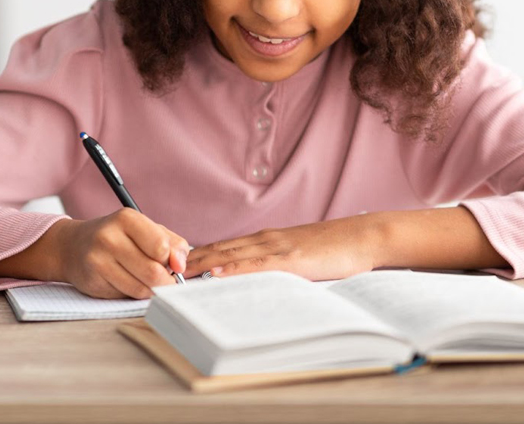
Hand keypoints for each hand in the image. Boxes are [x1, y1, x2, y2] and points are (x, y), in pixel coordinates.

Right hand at [53, 208, 189, 298]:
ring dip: (150, 289)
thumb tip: (181, 265)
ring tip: (145, 280)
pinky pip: (125, 296)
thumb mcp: (146, 230)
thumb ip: (172, 244)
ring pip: (141, 288)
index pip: (161, 247)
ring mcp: (98, 260)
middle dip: (165, 280)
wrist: (73, 246)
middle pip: (153, 271)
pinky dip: (133, 293)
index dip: (172, 261)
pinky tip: (127, 282)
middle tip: (165, 279)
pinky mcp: (92, 281)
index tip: (172, 264)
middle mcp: (109, 237)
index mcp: (126, 218)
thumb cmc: (118, 237)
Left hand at [183, 215, 382, 281]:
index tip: (172, 266)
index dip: (196, 257)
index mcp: (266, 241)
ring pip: (231, 256)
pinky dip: (232, 270)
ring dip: (201, 265)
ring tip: (176, 275)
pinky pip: (256, 265)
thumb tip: (253, 287)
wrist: (363, 237)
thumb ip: (275, 268)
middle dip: (188, 261)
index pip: (223, 249)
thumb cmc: (335, 251)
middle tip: (161, 271)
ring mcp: (276, 248)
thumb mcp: (298, 258)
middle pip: (218, 250)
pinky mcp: (291, 259)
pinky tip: (216, 274)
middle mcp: (265, 240)